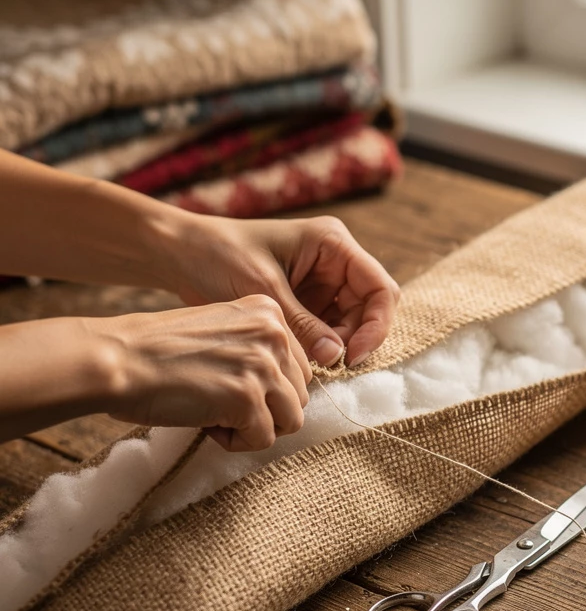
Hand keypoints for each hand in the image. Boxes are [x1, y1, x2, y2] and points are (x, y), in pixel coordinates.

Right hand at [94, 296, 311, 451]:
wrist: (119, 359)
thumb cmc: (161, 351)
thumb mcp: (224, 332)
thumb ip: (260, 350)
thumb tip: (290, 393)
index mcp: (270, 312)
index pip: (299, 367)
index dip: (269, 388)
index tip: (233, 387)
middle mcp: (274, 334)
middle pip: (301, 394)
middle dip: (268, 410)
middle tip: (225, 407)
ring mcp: (263, 365)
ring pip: (292, 419)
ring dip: (257, 428)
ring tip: (219, 418)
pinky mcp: (247, 398)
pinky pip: (264, 439)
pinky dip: (237, 443)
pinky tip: (208, 425)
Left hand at [163, 213, 400, 368]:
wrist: (180, 254)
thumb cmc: (219, 254)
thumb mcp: (263, 289)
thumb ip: (303, 323)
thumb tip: (336, 356)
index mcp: (333, 244)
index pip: (380, 288)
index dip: (376, 325)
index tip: (352, 355)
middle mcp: (336, 263)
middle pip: (370, 310)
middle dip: (355, 339)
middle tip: (329, 366)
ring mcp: (322, 285)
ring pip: (351, 325)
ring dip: (337, 348)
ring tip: (309, 364)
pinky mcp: (307, 304)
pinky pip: (328, 332)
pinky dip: (320, 349)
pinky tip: (300, 360)